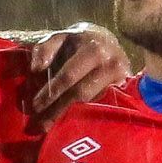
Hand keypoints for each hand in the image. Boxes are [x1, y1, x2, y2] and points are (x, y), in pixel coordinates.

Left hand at [16, 24, 133, 116]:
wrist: (107, 40)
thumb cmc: (78, 41)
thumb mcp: (59, 37)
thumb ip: (44, 49)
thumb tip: (36, 68)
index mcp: (93, 49)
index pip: (69, 76)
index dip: (51, 93)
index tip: (36, 106)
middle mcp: (111, 64)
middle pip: (81, 94)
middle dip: (58, 110)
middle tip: (41, 124)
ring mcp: (122, 79)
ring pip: (92, 104)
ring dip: (70, 116)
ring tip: (51, 125)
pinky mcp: (126, 90)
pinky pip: (103, 108)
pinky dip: (85, 116)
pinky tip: (71, 124)